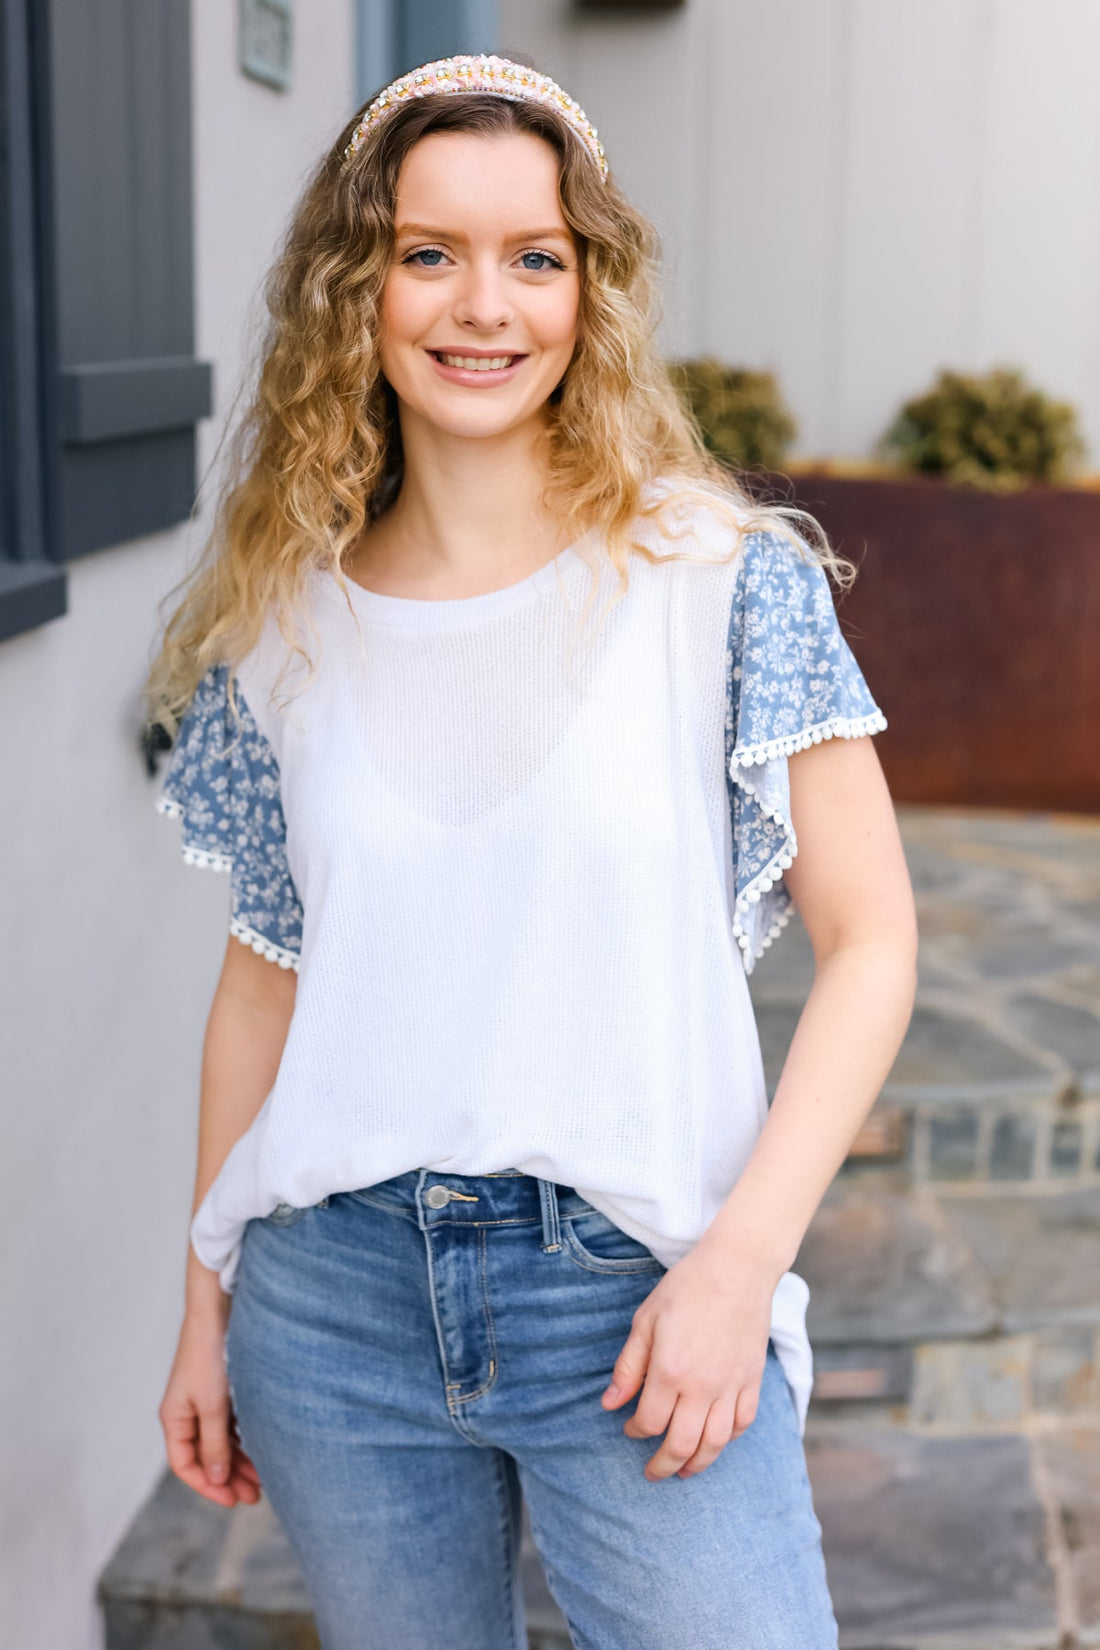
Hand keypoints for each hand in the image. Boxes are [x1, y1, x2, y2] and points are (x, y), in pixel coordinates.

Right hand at [159, 1311, 261, 1507]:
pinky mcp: (220, 1388)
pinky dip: (244, 1439)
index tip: (232, 1500)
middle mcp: (187, 1412)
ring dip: (240, 1461)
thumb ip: (214, 1444)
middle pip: (205, 1457)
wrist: (219, 1310)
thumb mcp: (212, 1405)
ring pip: (220, 1442)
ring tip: (263, 1479)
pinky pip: (230, 1425)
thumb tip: (215, 1477)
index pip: (185, 1466)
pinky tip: (262, 1449)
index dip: (207, 1486)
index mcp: (174, 1418)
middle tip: (256, 1496)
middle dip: (228, 1478)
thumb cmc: (209, 1355)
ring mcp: (203, 1401)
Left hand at [600, 1241, 773, 1480]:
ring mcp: (730, 1387)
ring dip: (697, 1464)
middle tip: (652, 1473)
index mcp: (670, 1371)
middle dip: (663, 1465)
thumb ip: (628, 1367)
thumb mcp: (645, 1321)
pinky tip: (715, 1441)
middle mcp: (701, 1387)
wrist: (736, 1269)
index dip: (635, 1431)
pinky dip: (727, 1439)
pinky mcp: (752, 1381)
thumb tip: (609, 1404)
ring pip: (714, 1444)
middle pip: (681, 1444)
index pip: (649, 1422)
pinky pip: (741, 1424)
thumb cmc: (686, 1289)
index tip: (628, 1428)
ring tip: (683, 1471)